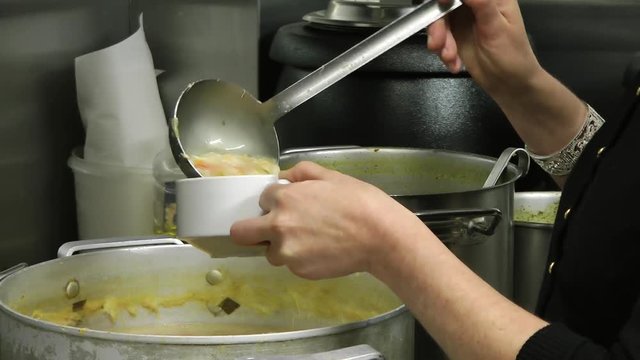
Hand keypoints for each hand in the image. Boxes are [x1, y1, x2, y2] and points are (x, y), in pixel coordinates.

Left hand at [230, 161, 425, 279]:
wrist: (381, 237)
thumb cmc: (359, 201)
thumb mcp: (330, 176)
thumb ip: (300, 173)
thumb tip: (283, 178)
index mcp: (284, 199)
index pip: (262, 199)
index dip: (276, 200)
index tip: (290, 204)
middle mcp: (278, 227)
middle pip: (241, 233)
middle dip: (253, 228)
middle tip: (274, 228)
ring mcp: (287, 253)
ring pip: (269, 252)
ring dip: (281, 246)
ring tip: (309, 240)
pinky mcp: (300, 272)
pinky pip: (290, 264)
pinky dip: (300, 258)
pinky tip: (322, 250)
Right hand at [427, 0, 540, 96]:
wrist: (508, 84)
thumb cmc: (511, 55)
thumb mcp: (497, 27)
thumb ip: (481, 3)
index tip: (441, 4)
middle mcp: (475, 4)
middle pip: (445, 4)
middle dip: (438, 24)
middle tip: (437, 44)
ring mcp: (464, 20)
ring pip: (439, 21)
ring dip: (440, 41)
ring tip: (449, 57)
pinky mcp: (455, 36)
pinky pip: (439, 37)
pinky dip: (443, 51)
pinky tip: (454, 63)